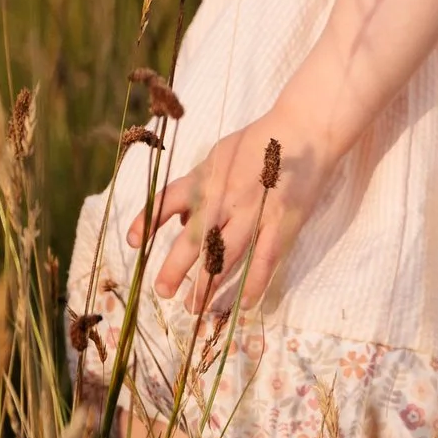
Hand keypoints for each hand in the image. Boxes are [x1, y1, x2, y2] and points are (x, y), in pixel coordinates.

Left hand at [145, 109, 335, 313]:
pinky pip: (264, 261)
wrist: (305, 130)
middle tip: (162, 291)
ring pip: (225, 256)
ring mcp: (254, 213)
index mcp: (206, 178)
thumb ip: (197, 186)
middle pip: (194, 238)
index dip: (147, 221)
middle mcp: (225, 198)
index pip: (168, 200)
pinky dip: (253, 285)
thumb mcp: (219, 156)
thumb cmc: (259, 142)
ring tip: (194, 307)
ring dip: (208, 285)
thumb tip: (178, 219)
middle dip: (175, 267)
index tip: (132, 242)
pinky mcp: (282, 224)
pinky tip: (242, 305)